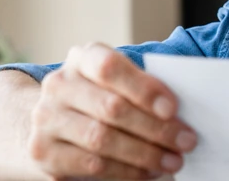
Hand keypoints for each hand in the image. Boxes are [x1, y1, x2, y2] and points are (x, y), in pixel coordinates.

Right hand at [28, 43, 196, 178]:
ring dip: (144, 154)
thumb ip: (143, 88)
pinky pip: (91, 165)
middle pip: (111, 107)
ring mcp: (46, 118)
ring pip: (102, 139)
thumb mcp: (119, 82)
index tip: (173, 109)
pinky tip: (147, 172)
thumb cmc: (102, 96)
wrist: (55, 120)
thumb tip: (179, 114)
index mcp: (82, 58)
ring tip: (172, 161)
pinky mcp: (43, 151)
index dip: (144, 88)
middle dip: (156, 128)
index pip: (110, 67)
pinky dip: (125, 171)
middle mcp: (59, 85)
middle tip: (186, 142)